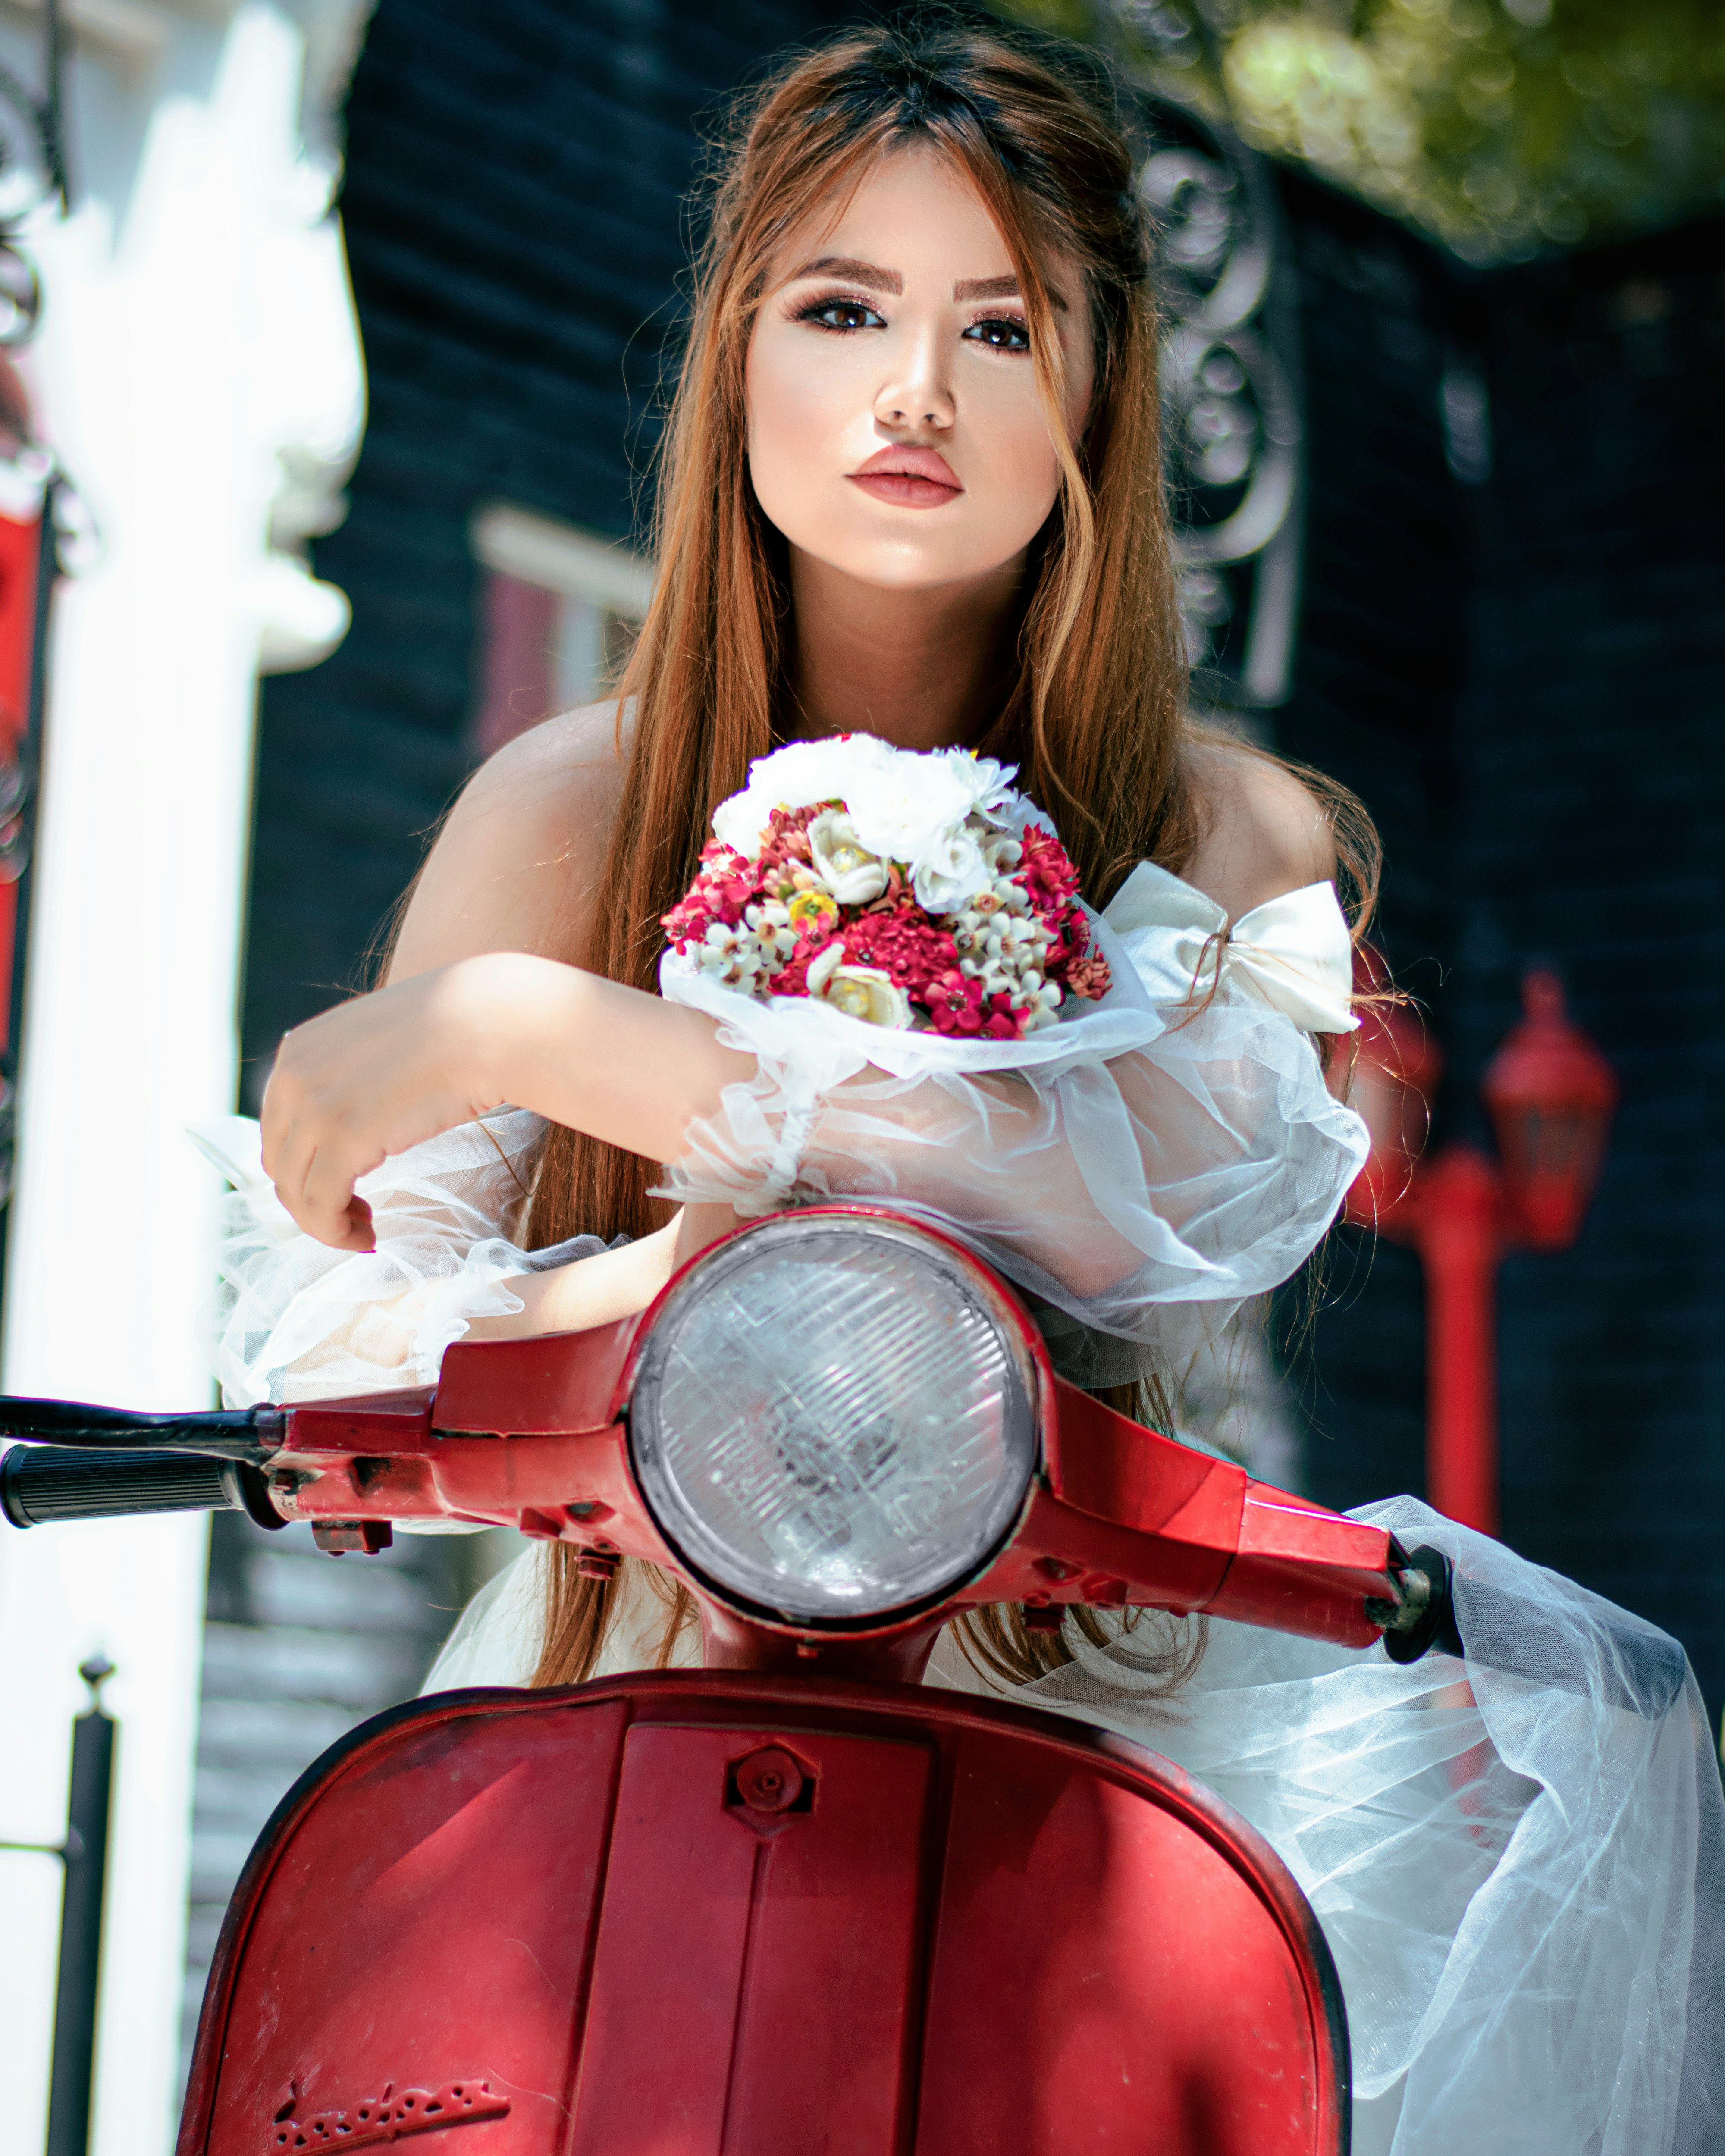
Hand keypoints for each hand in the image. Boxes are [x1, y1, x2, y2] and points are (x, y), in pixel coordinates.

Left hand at [262, 958, 517, 1250]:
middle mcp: (293, 1076)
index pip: (277, 1130)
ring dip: (324, 1224)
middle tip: (355, 1216)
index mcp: (298, 1050)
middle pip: (281, 1164)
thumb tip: (351, 1117)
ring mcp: (314, 1107)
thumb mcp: (379, 1042)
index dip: (304, 1170)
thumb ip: (349, 1073)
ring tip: (362, 1233)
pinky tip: (367, 1239)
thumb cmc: (454, 1032)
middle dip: (311, 1200)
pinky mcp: (343, 1138)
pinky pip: (320, 1205)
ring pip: (294, 1192)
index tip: (340, 1189)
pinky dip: (336, 1233)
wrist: (490, 1025)